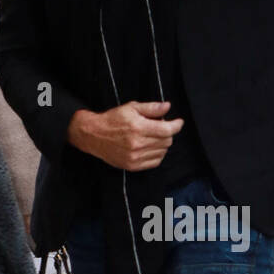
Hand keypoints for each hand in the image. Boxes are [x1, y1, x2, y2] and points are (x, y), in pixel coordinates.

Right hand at [67, 101, 183, 170]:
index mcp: (138, 127)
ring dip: (162, 144)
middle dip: (167, 133)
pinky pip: (155, 162)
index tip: (179, 122)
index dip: (176, 125)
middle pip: (167, 141)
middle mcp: (137, 144)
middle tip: (159, 127)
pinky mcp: (132, 166)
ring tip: (152, 137)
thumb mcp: (131, 108)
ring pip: (162, 152)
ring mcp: (135, 157)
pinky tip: (150, 147)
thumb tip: (168, 107)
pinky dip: (157, 154)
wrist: (93, 135)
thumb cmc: (113, 119)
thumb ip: (151, 108)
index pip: (167, 130)